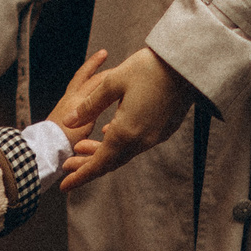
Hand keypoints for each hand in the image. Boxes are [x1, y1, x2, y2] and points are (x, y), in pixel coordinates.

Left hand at [55, 48, 196, 191]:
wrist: (187, 65)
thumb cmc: (149, 68)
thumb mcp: (113, 83)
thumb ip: (90, 106)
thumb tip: (69, 121)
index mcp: (126, 132)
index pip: (99, 163)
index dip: (80, 176)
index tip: (64, 186)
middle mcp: (142, 140)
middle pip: (111, 161)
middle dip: (88, 165)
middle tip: (68, 164)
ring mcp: (155, 136)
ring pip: (124, 152)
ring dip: (103, 152)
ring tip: (82, 145)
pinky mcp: (164, 129)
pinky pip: (137, 143)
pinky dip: (119, 144)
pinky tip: (110, 132)